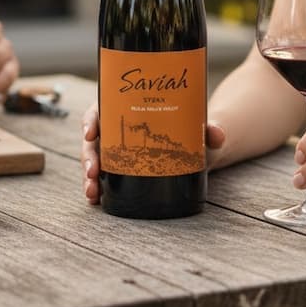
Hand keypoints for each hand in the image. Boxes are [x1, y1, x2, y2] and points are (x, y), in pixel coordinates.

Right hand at [81, 107, 225, 205]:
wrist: (202, 150)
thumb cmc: (197, 133)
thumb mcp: (203, 130)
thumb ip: (211, 130)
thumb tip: (217, 134)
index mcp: (131, 108)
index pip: (104, 107)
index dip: (92, 119)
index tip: (90, 133)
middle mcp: (120, 127)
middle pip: (94, 137)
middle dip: (88, 155)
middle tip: (93, 172)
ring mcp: (119, 149)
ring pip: (95, 159)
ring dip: (88, 176)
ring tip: (92, 193)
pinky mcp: (123, 168)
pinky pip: (104, 176)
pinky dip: (97, 188)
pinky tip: (97, 199)